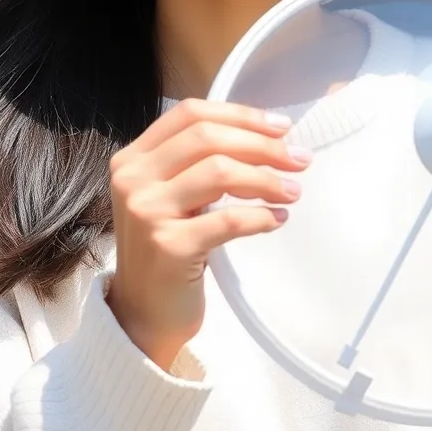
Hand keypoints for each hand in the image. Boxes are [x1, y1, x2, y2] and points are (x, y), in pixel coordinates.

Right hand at [105, 97, 311, 370]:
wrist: (142, 316)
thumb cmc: (166, 248)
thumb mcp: (169, 195)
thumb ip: (197, 162)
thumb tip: (268, 137)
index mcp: (133, 158)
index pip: (190, 114)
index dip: (240, 114)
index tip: (281, 127)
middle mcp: (133, 179)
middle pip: (207, 137)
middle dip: (261, 145)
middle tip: (299, 160)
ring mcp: (147, 212)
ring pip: (219, 172)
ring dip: (266, 179)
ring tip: (293, 191)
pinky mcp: (168, 247)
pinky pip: (228, 220)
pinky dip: (260, 216)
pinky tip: (277, 219)